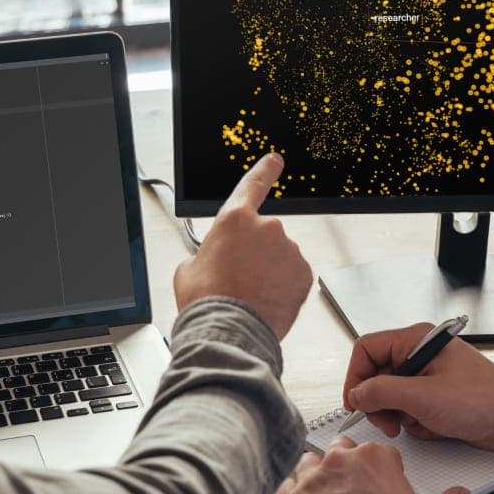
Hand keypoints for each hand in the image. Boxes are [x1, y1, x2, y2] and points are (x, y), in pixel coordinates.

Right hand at [174, 153, 312, 339]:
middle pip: (263, 234)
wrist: (229, 332)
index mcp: (234, 219)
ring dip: (269, 271)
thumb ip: (209, 251)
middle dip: (255, 253)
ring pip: (280, 257)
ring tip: (250, 294)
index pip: (253, 184)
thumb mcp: (189, 268)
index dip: (265, 170)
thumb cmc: (207, 301)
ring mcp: (289, 250)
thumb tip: (214, 258)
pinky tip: (266, 300)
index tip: (275, 161)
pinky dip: (283, 286)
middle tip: (238, 278)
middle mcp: (267, 227)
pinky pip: (293, 275)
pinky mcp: (303, 273)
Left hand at [277, 437, 469, 493]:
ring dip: (318, 474)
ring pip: (310, 462)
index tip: (385, 486)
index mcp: (376, 459)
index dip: (385, 470)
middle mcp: (340, 461)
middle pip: (342, 448)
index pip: (380, 451)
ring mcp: (311, 479)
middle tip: (356, 489)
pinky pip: (286, 486)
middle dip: (349, 464)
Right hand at [343, 323, 493, 451]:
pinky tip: (435, 426)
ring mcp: (427, 376)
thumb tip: (356, 395)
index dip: (356, 376)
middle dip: (379, 403)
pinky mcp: (434, 397)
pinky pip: (408, 409)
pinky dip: (416, 422)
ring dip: (399, 415)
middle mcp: (419, 354)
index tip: (354, 402)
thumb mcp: (423, 397)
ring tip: (418, 423)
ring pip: (390, 396)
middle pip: (376, 375)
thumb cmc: (484, 400)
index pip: (367, 349)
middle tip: (387, 422)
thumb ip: (381, 392)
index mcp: (416, 340)